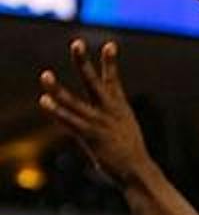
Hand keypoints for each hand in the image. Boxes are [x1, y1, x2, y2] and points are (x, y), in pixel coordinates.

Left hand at [39, 40, 150, 186]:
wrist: (137, 171)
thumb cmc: (130, 155)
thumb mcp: (124, 131)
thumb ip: (109, 122)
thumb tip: (97, 122)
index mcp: (119, 107)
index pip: (113, 79)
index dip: (110, 62)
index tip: (110, 44)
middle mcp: (108, 111)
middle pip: (93, 81)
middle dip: (83, 62)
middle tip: (76, 43)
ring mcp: (98, 123)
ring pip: (74, 102)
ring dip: (58, 89)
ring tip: (45, 75)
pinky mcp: (90, 136)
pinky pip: (69, 121)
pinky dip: (56, 111)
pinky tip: (45, 101)